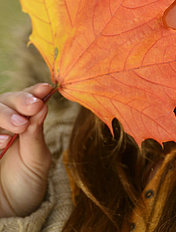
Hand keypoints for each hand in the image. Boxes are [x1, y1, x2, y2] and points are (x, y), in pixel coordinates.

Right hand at [0, 83, 51, 216]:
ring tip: (19, 126)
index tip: (45, 89)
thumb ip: (36, 134)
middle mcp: (2, 124)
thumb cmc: (26, 182)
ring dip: (4, 115)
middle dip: (19, 101)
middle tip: (33, 107)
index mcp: (21, 120)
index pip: (25, 98)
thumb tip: (43, 104)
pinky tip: (4, 143)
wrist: (10, 212)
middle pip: (3, 101)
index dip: (33, 91)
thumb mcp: (37, 159)